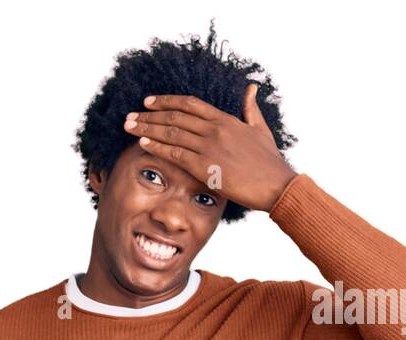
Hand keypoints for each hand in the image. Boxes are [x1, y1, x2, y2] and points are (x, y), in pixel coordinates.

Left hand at [123, 84, 296, 211]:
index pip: (189, 104)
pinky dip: (157, 146)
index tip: (149, 102)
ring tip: (129, 126)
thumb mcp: (261, 129)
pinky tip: (143, 143)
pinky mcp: (205, 167)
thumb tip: (251, 88)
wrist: (276, 185)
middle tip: (130, 115)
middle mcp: (214, 129)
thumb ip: (251, 108)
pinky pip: (174, 153)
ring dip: (146, 128)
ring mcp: (209, 147)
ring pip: (171, 133)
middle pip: (174, 116)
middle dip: (149, 115)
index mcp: (226, 119)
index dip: (166, 101)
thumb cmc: (270, 162)